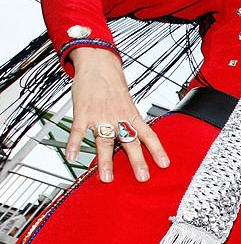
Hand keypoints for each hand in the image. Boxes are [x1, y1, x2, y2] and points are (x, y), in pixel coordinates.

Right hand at [67, 48, 168, 182]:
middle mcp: (119, 118)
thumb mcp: (128, 105)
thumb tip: (138, 143)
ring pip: (104, 141)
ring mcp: (100, 117)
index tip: (165, 164)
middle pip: (130, 142)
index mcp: (132, 116)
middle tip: (143, 177)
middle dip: (137, 160)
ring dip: (106, 161)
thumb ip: (131, 124)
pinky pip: (78, 132)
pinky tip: (72, 157)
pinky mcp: (83, 114)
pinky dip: (74, 144)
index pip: (149, 135)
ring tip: (106, 178)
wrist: (98, 65)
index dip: (158, 150)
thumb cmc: (113, 87)